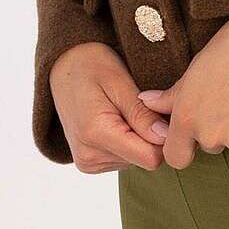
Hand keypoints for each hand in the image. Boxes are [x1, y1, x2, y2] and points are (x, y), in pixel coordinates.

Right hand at [49, 43, 170, 173]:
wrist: (63, 66)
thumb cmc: (91, 65)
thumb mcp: (119, 82)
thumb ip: (142, 114)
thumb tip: (166, 137)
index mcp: (96, 134)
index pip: (150, 157)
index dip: (163, 136)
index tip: (160, 111)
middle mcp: (88, 155)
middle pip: (143, 159)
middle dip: (149, 134)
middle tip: (138, 105)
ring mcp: (87, 162)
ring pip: (135, 160)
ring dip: (137, 137)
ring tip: (124, 110)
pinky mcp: (89, 163)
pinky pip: (124, 159)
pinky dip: (127, 141)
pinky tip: (116, 120)